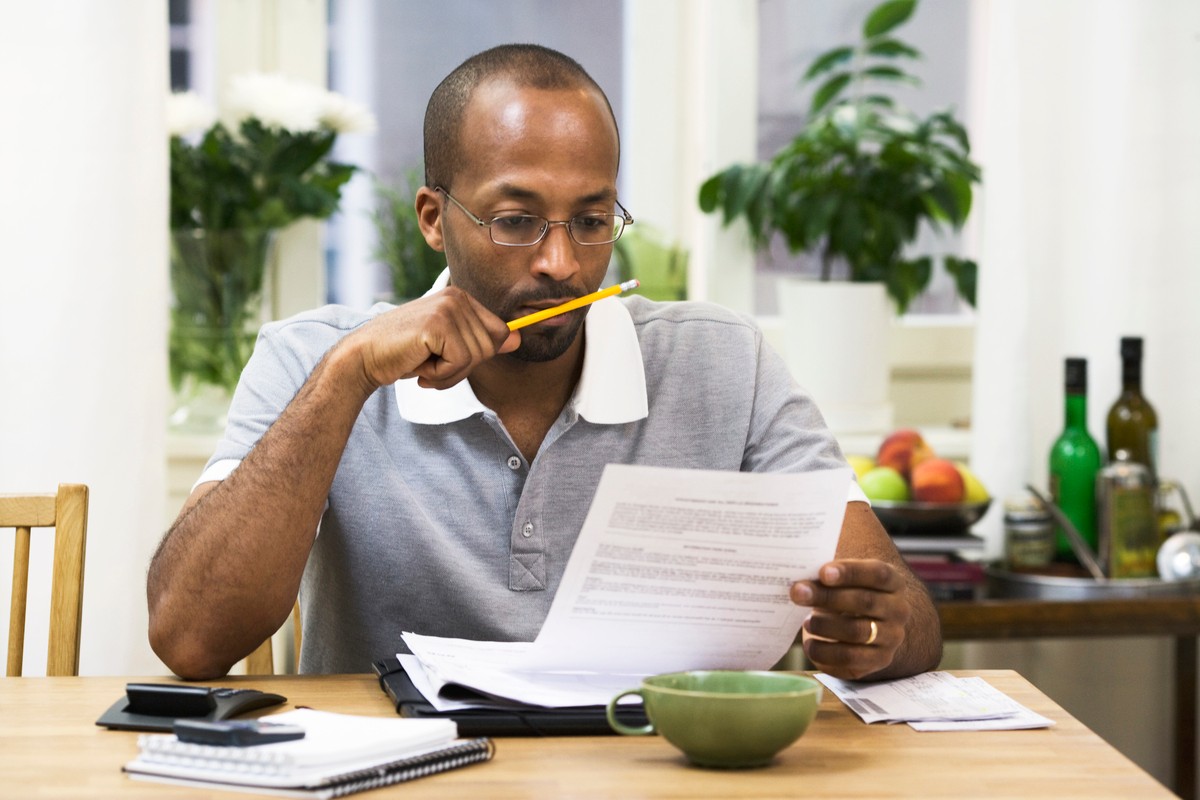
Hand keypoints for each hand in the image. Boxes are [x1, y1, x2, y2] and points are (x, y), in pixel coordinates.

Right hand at [345, 287, 520, 392]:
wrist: (364, 357)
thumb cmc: (404, 353)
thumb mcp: (447, 347)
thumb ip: (480, 342)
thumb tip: (517, 339)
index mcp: (461, 298)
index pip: (498, 332)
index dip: (476, 355)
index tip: (446, 356)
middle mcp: (457, 296)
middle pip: (490, 347)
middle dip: (462, 367)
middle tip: (430, 363)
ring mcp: (447, 307)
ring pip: (476, 357)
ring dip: (449, 373)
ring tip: (422, 362)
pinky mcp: (437, 324)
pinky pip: (459, 362)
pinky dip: (439, 374)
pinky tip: (417, 364)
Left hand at [790, 559, 911, 680]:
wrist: (866, 628)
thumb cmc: (847, 595)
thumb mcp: (843, 581)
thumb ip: (827, 576)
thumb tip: (801, 576)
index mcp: (893, 582)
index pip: (878, 573)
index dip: (850, 572)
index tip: (823, 572)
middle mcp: (898, 609)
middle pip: (865, 601)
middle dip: (828, 597)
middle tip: (798, 593)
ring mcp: (892, 637)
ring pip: (859, 631)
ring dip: (826, 626)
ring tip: (806, 621)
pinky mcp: (879, 660)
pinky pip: (851, 657)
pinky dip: (826, 651)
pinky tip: (810, 644)